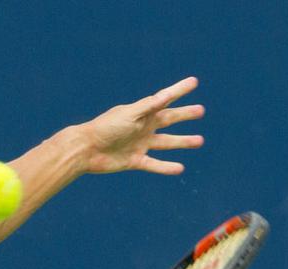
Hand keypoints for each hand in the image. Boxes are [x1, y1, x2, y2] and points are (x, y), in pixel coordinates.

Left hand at [80, 76, 204, 175]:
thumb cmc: (106, 128)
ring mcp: (140, 144)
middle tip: (201, 111)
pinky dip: (166, 167)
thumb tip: (166, 96)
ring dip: (182, 142)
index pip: (165, 99)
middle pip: (169, 120)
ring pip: (166, 142)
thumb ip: (148, 106)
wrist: (86, 150)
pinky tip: (180, 168)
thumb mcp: (130, 114)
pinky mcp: (134, 160)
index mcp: (142, 112)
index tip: (194, 82)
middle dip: (185, 115)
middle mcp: (143, 127)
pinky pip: (154, 164)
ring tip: (199, 140)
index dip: (179, 90)